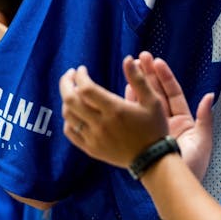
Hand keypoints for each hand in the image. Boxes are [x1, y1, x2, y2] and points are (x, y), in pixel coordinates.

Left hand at [59, 53, 213, 179]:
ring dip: (66, 100)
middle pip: (70, 100)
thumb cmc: (154, 128)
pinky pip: (71, 132)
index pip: (86, 88)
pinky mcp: (91, 149)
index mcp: (115, 110)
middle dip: (66, 83)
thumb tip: (128, 59)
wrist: (152, 160)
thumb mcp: (153, 101)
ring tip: (73, 92)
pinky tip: (75, 112)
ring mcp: (94, 138)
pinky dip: (68, 119)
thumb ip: (139, 79)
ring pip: (68, 116)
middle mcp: (101, 124)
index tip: (81, 70)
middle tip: (69, 75)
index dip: (80, 76)